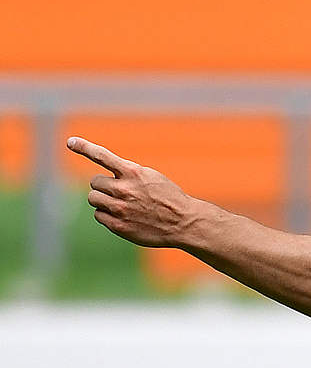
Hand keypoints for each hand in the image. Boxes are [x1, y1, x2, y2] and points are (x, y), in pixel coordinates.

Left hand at [67, 136, 210, 248]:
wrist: (183, 222)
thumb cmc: (167, 197)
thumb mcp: (151, 177)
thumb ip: (127, 175)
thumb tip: (99, 183)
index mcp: (134, 172)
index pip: (103, 156)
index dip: (85, 147)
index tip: (70, 142)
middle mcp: (124, 189)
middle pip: (95, 183)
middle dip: (104, 186)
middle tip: (120, 191)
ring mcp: (120, 208)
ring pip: (93, 199)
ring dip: (102, 200)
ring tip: (121, 204)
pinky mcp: (118, 225)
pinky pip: (99, 215)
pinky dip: (107, 215)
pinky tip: (124, 216)